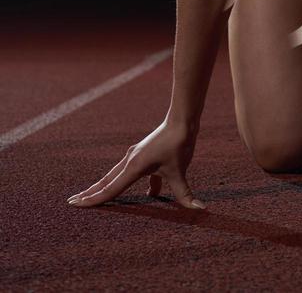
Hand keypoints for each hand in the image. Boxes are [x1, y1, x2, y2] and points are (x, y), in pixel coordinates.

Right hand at [66, 119, 206, 209]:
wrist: (181, 121)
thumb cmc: (178, 143)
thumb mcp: (180, 171)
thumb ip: (185, 194)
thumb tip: (200, 210)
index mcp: (134, 167)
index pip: (110, 189)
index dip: (93, 199)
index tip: (76, 204)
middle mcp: (130, 161)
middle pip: (106, 181)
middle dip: (90, 193)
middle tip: (72, 202)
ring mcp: (135, 157)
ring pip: (114, 176)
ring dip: (103, 187)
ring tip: (90, 196)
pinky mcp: (142, 155)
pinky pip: (130, 173)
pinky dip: (126, 183)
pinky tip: (145, 194)